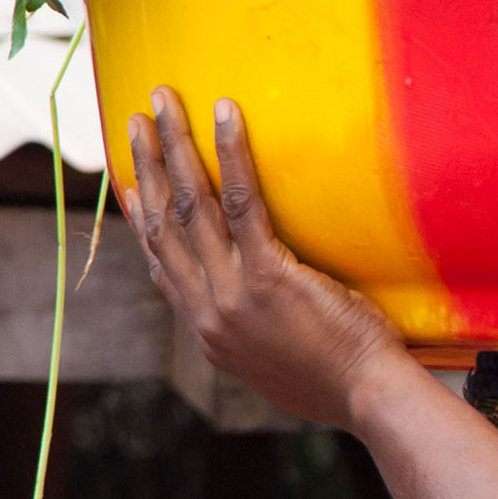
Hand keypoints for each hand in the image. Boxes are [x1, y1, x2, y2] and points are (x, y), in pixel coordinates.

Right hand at [123, 86, 413, 428]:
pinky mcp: (267, 276)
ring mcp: (232, 294)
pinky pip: (242, 203)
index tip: (131, 181)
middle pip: (165, 224)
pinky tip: (225, 115)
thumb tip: (259, 304)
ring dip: (174, 147)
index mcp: (207, 330)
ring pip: (191, 206)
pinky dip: (230, 154)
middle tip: (138, 119)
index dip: (142, 217)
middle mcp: (207, 311)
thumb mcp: (275, 361)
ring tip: (163, 101)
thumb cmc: (338, 379)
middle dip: (147, 165)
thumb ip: (256, 328)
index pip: (161, 263)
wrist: (366, 397)